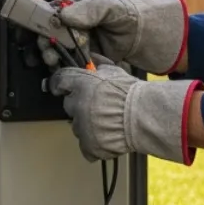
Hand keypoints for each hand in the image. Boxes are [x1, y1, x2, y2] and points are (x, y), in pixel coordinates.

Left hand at [49, 57, 202, 163]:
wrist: (144, 117)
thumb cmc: (132, 94)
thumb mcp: (116, 72)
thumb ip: (100, 66)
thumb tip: (91, 59)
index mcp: (81, 84)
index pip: (59, 81)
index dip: (60, 84)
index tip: (61, 88)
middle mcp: (77, 105)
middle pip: (69, 105)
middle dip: (80, 105)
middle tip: (98, 107)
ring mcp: (82, 127)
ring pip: (78, 126)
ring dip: (87, 125)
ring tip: (107, 123)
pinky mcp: (88, 145)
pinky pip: (86, 146)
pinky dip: (95, 143)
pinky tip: (108, 137)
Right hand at [51, 0, 187, 72]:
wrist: (141, 34)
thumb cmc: (125, 15)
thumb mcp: (108, 6)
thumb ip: (89, 9)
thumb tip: (66, 15)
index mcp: (72, 9)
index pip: (49, 15)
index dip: (42, 25)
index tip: (43, 34)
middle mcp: (69, 26)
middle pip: (49, 36)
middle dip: (45, 45)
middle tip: (48, 53)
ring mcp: (75, 43)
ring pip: (56, 51)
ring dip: (52, 58)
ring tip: (53, 63)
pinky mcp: (82, 59)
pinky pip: (69, 64)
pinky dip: (65, 69)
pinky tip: (64, 72)